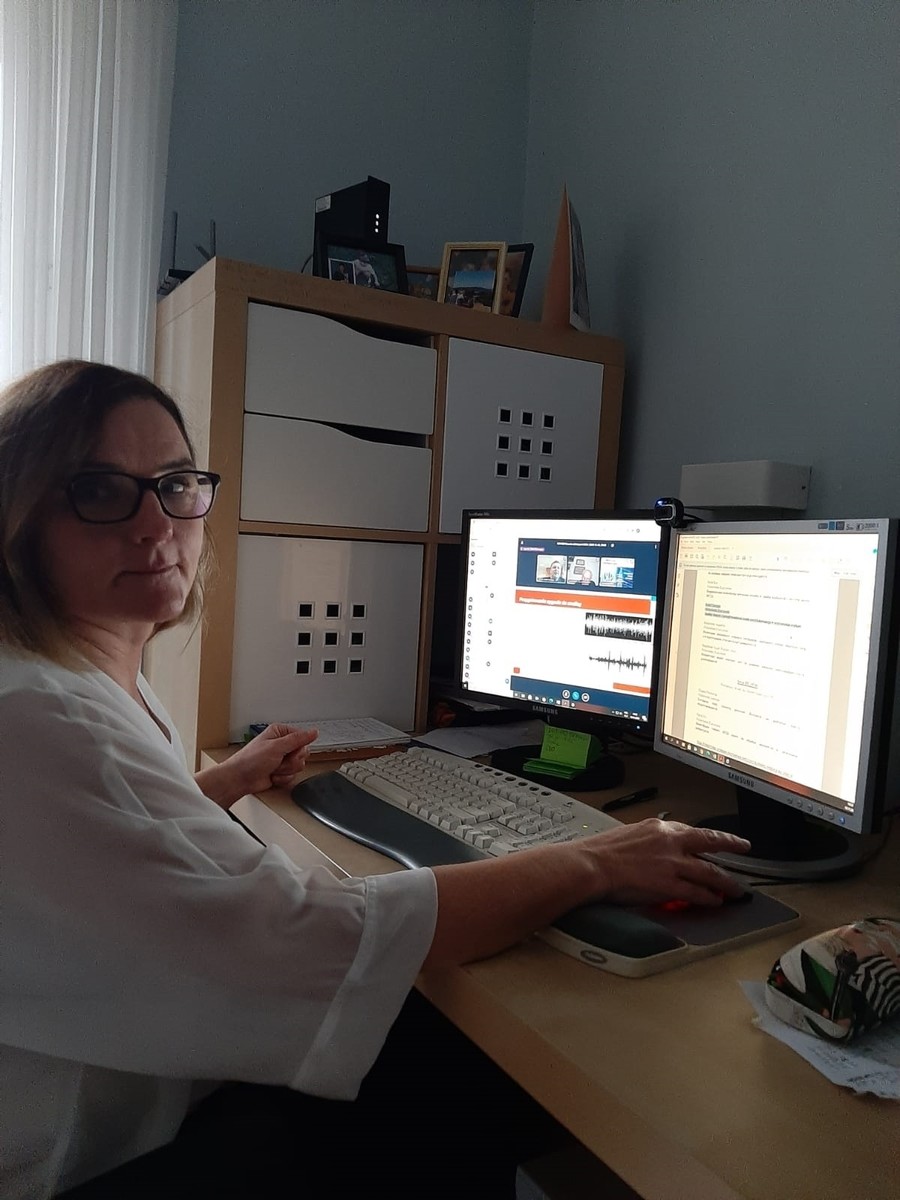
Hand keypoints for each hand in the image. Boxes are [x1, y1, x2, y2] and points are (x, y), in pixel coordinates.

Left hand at [195, 724, 317, 807]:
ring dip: (286, 770)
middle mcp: (282, 744)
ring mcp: (281, 759)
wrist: (240, 779)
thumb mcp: (276, 746)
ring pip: (298, 766)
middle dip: (291, 761)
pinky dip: (282, 778)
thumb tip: (313, 732)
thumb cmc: (251, 760)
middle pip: (303, 753)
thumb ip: (298, 739)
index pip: (303, 738)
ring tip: (273, 768)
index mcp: (280, 733)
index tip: (290, 751)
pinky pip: (292, 776)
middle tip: (279, 760)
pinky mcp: (281, 771)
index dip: (299, 747)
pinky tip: (272, 775)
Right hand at [580, 818, 750, 906]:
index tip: (714, 839)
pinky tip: (715, 901)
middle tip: (744, 847)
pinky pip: (696, 892)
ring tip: (735, 889)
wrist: (592, 865)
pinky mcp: (669, 884)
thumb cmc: (600, 852)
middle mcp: (670, 841)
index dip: (706, 837)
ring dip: (725, 881)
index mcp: (657, 827)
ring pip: (709, 871)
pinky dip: (709, 897)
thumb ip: (646, 840)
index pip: (689, 830)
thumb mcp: (627, 834)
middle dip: (730, 844)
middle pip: (709, 841)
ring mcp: (672, 863)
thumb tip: (652, 848)